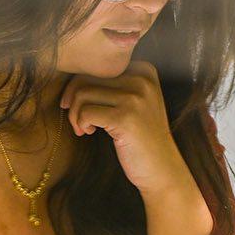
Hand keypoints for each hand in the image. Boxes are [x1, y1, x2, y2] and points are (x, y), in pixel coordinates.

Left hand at [60, 61, 190, 197]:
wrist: (161, 167)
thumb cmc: (141, 135)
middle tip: (78, 120)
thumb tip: (73, 76)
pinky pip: (85, 112)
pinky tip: (89, 133)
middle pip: (87, 78)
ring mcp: (134, 98)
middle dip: (73, 100)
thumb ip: (113, 84)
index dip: (81, 86)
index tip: (83, 107)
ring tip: (83, 128)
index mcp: (144, 71)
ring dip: (75, 115)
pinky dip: (81, 124)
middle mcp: (141, 80)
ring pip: (82, 94)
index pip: (98, 68)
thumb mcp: (134, 101)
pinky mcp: (125, 118)